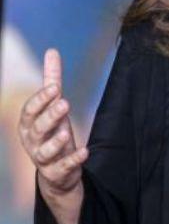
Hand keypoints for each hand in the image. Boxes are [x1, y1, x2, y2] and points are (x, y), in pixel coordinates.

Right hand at [19, 49, 87, 197]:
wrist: (56, 170)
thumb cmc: (53, 131)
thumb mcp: (52, 106)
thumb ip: (52, 80)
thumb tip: (52, 51)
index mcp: (28, 124)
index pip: (30, 110)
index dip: (41, 99)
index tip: (55, 87)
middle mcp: (32, 141)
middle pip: (38, 128)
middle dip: (50, 116)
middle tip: (65, 103)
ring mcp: (43, 158)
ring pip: (45, 150)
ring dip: (56, 141)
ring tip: (67, 132)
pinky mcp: (57, 172)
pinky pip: (63, 167)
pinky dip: (73, 160)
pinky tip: (85, 152)